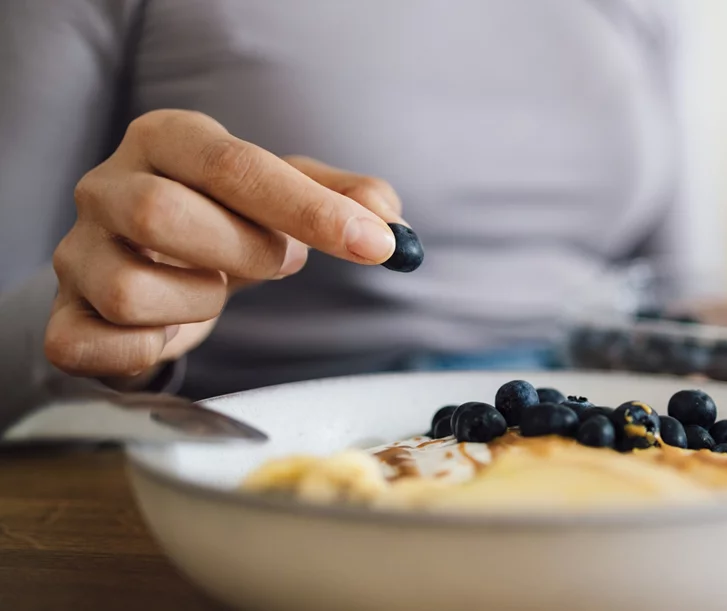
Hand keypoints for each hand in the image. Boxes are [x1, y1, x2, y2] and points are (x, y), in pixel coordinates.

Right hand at [45, 109, 403, 382]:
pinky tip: (171, 328)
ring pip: (130, 289)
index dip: (310, 209)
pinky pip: (92, 345)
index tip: (376, 245)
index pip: (233, 165)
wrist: (153, 261)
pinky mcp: (64, 315)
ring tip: (214, 290)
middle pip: (162, 215)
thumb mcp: (288, 196)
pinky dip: (148, 349)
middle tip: (275, 260)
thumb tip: (391, 221)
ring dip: (198, 304)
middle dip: (244, 252)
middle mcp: (105, 185)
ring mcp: (77, 252)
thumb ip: (344, 198)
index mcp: (166, 138)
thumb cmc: (227, 218)